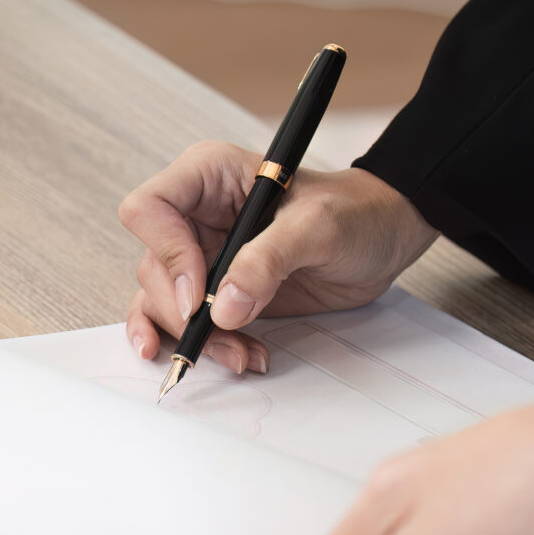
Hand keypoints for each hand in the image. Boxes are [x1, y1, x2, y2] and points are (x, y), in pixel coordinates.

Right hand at [118, 141, 438, 372]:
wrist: (384, 237)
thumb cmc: (356, 212)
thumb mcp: (318, 226)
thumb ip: (268, 260)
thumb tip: (223, 306)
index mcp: (209, 177)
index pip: (149, 209)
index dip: (166, 253)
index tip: (200, 294)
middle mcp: (196, 215)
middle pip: (153, 266)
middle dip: (183, 311)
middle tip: (224, 335)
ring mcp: (205, 256)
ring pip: (164, 301)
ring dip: (195, 337)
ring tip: (240, 355)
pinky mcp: (219, 292)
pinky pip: (188, 322)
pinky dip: (205, 346)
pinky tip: (232, 357)